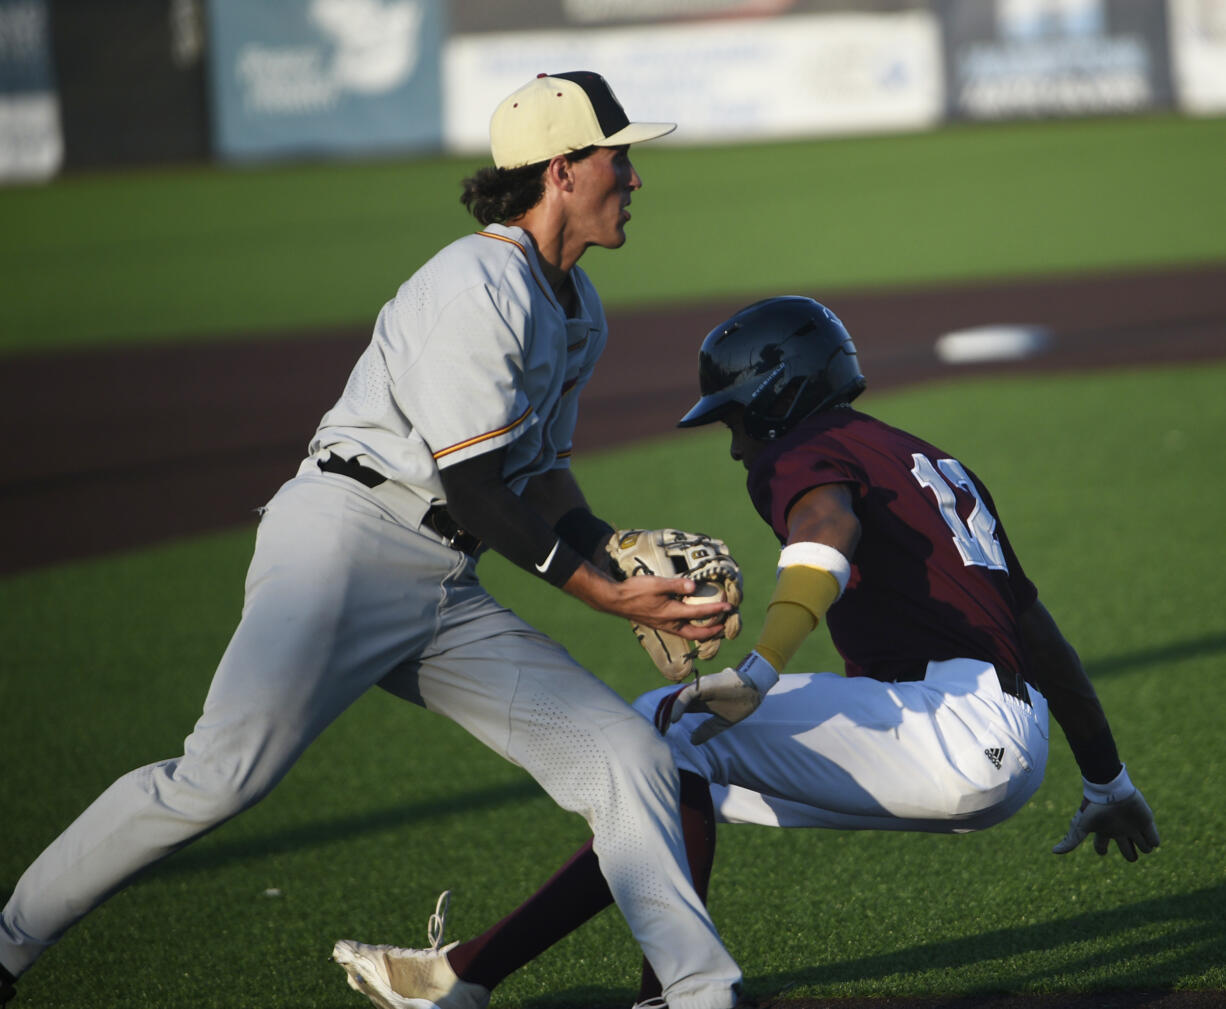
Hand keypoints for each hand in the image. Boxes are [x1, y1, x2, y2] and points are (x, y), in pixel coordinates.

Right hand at [573, 568, 729, 640]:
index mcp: (671, 613)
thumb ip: (677, 585)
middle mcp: (669, 623)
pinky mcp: (658, 623)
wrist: (616, 600)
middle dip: (712, 631)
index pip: (699, 614)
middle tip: (724, 627)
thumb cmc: (635, 590)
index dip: (716, 611)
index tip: (729, 607)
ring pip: (687, 634)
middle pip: (696, 634)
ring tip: (712, 629)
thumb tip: (694, 586)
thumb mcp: (657, 583)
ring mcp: (663, 625)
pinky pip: (679, 630)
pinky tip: (690, 624)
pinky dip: (690, 630)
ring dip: (701, 633)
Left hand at [654, 652, 777, 743]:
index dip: (670, 721)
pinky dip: (679, 705)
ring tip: (661, 727)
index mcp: (699, 703)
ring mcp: (697, 689)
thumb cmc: (738, 703)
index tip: (662, 734)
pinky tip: (674, 718)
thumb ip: (706, 730)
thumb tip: (692, 741)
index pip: (679, 711)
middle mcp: (695, 695)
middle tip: (656, 732)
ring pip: (677, 699)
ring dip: (667, 713)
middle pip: (674, 705)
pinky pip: (686, 694)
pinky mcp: (702, 685)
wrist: (753, 690)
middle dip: (663, 718)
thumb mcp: (720, 722)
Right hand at [1052, 788, 1158, 861]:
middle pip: (1128, 852)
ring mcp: (1133, 827)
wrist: (1111, 790)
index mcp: (1104, 832)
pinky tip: (1146, 836)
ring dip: (1142, 848)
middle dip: (1130, 855)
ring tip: (1137, 839)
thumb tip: (1054, 851)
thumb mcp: (1082, 825)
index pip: (1102, 847)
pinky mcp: (1146, 822)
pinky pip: (1155, 840)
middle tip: (1128, 849)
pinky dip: (1152, 842)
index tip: (1103, 850)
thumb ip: (1071, 840)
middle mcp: (1119, 831)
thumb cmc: (1095, 808)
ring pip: (1144, 847)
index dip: (1102, 851)